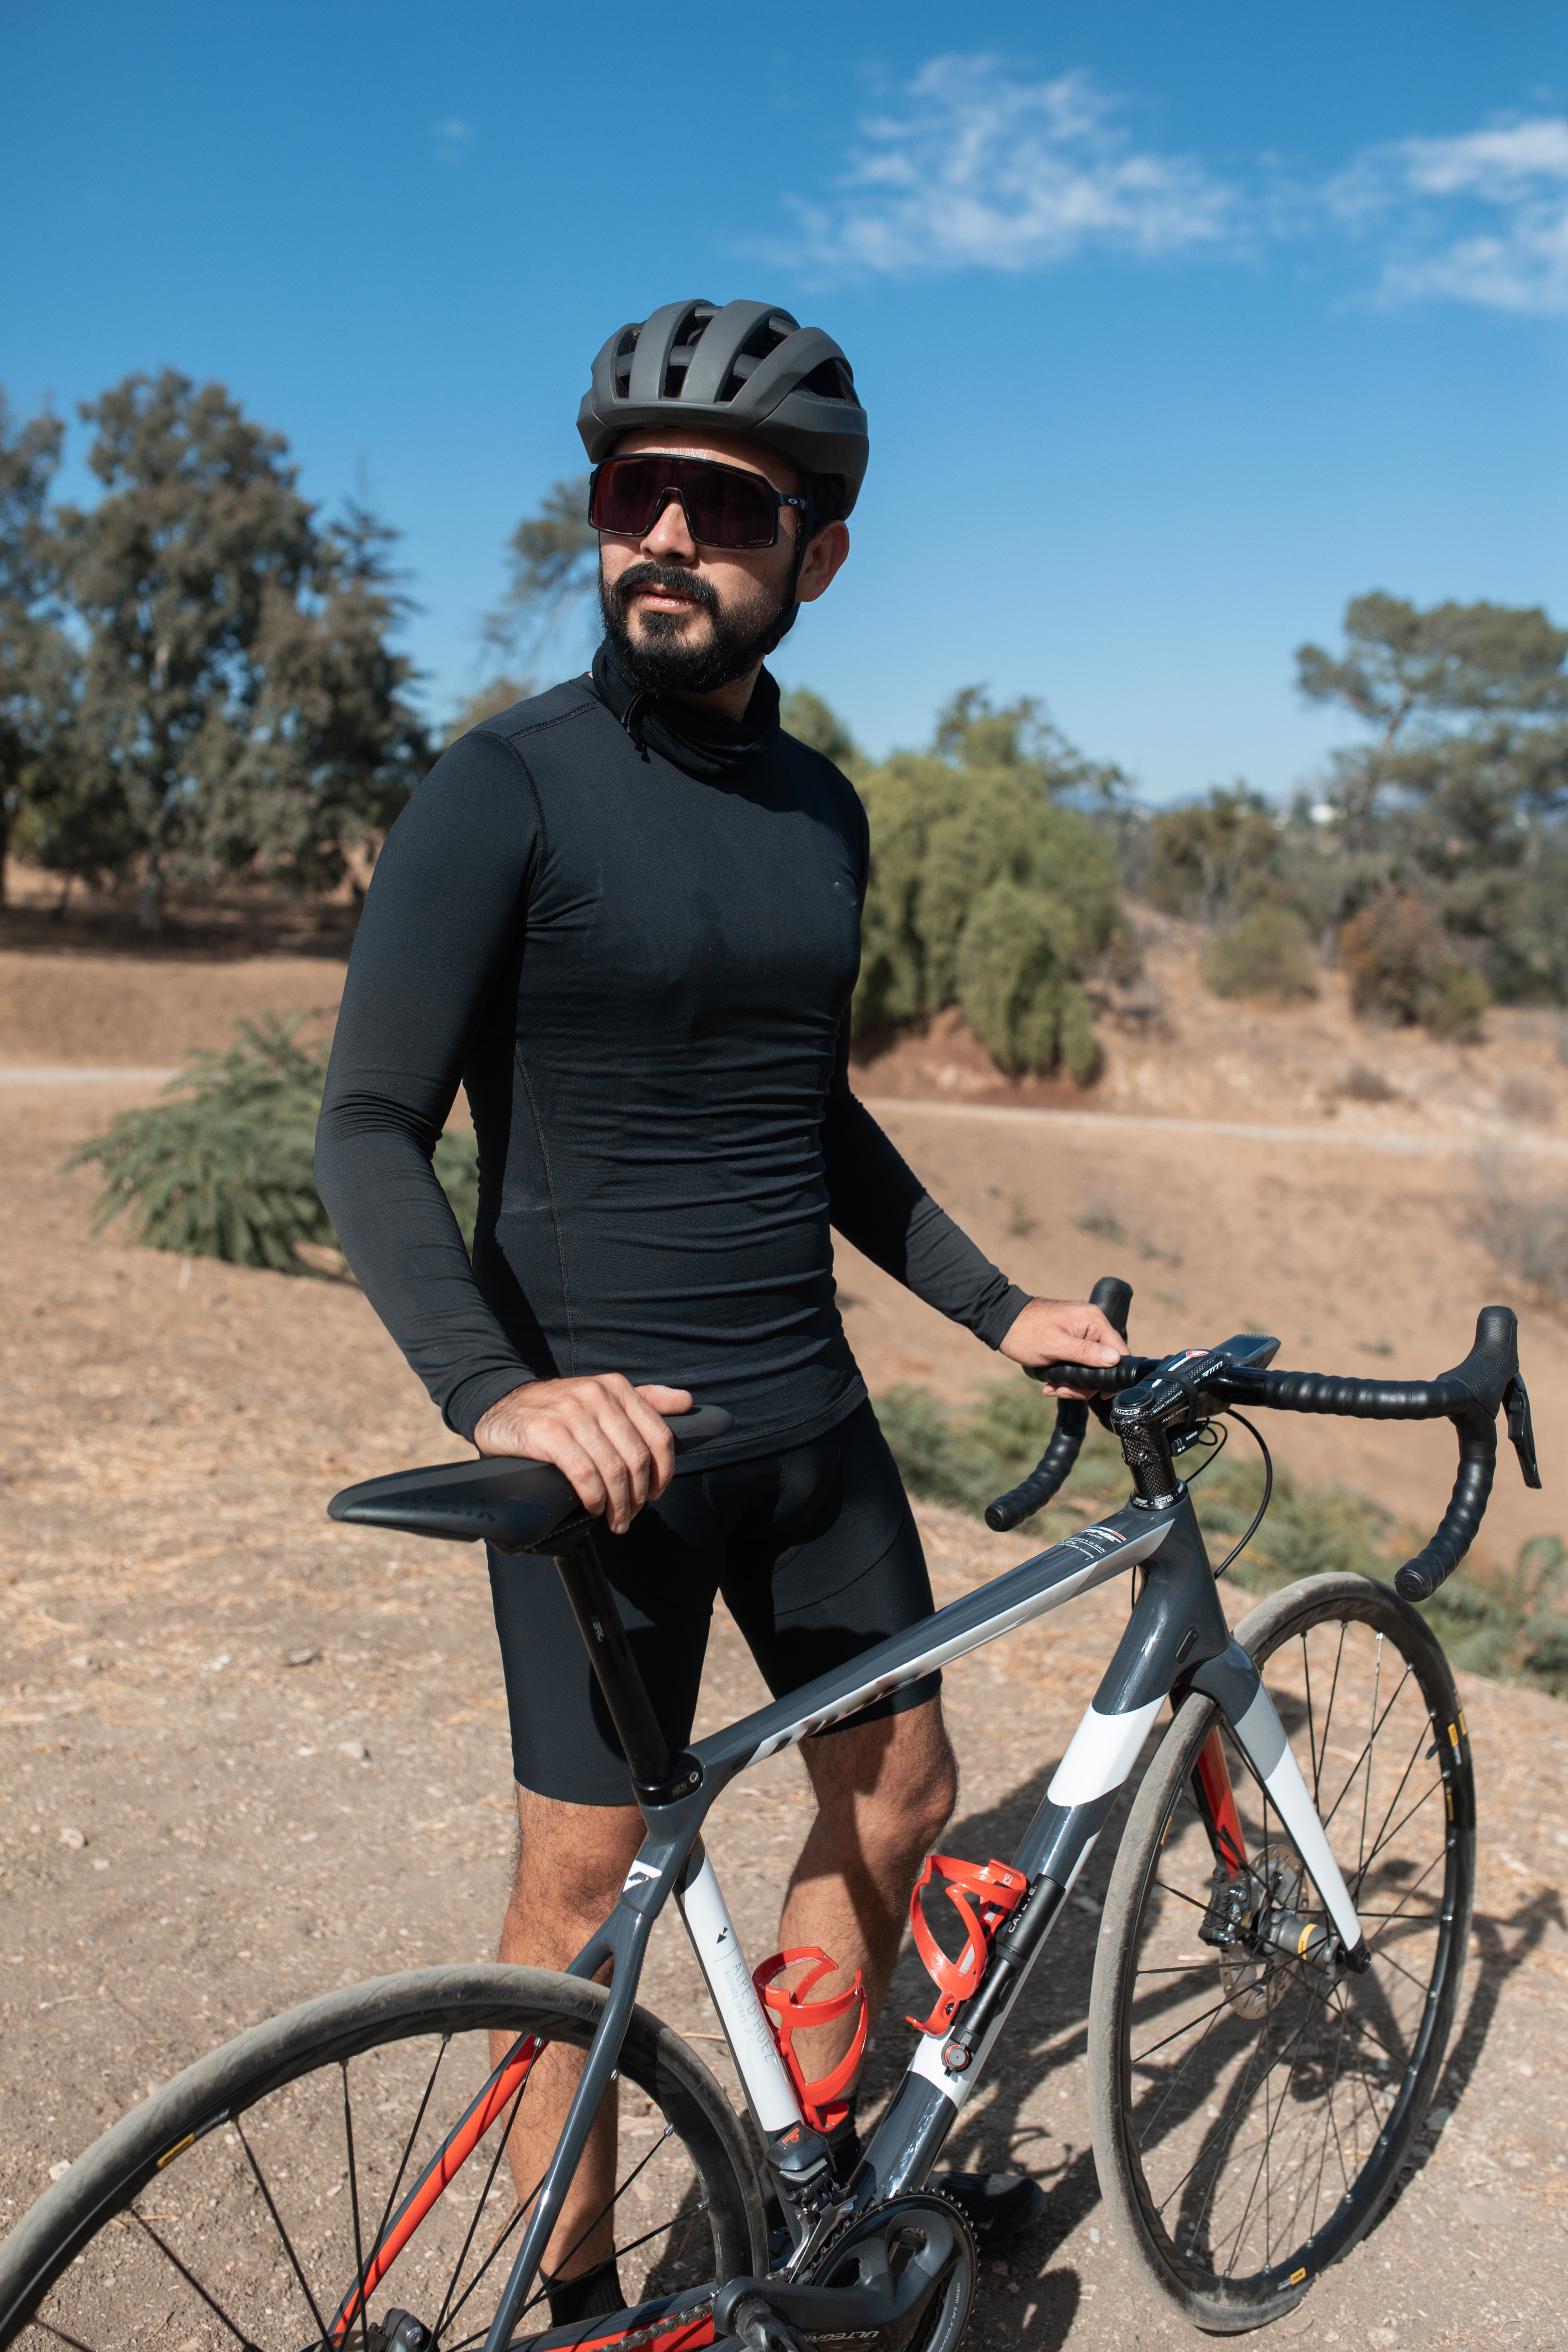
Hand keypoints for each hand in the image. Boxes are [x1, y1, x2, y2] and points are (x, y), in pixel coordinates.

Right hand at [473, 1374, 692, 1535]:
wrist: (499, 1405)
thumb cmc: (555, 1409)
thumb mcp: (601, 1397)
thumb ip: (644, 1400)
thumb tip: (686, 1401)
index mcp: (616, 1388)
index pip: (659, 1434)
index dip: (664, 1471)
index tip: (655, 1492)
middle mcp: (597, 1396)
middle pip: (637, 1457)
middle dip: (638, 1495)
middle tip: (631, 1514)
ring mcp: (571, 1413)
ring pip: (613, 1470)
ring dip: (618, 1504)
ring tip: (614, 1519)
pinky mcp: (547, 1432)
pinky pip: (584, 1474)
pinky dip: (593, 1498)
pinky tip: (592, 1507)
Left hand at [997, 1297, 1124, 1398]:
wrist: (1003, 1323)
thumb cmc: (1025, 1332)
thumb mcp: (1055, 1346)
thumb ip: (1085, 1353)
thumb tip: (1114, 1359)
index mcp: (1094, 1320)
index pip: (1120, 1351)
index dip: (1114, 1375)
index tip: (1099, 1393)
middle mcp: (1092, 1323)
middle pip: (1105, 1363)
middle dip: (1085, 1383)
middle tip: (1063, 1391)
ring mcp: (1083, 1332)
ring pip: (1091, 1366)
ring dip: (1074, 1383)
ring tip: (1053, 1388)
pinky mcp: (1073, 1340)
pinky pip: (1080, 1362)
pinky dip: (1068, 1376)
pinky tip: (1051, 1383)